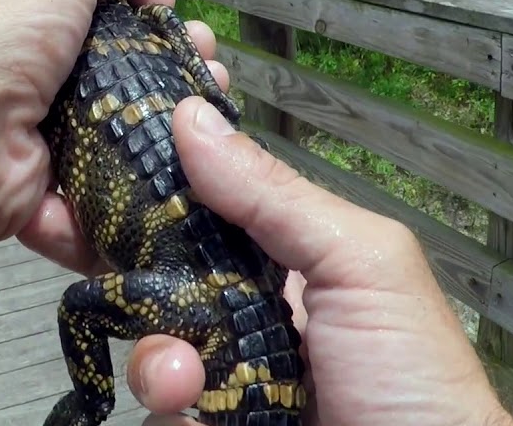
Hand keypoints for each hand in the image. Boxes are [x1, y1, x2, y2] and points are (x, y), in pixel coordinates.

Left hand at [0, 0, 228, 244]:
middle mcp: (6, 49)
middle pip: (101, 36)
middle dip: (158, 34)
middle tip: (195, 40)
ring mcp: (24, 114)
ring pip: (113, 101)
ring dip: (167, 93)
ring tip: (208, 85)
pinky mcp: (44, 170)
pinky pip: (104, 161)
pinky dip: (146, 154)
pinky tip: (187, 141)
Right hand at [115, 98, 512, 425]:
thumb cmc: (412, 374)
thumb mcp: (358, 263)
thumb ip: (272, 195)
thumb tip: (189, 117)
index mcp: (274, 259)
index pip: (192, 213)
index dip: (146, 199)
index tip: (100, 182)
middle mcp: (240, 313)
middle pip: (151, 283)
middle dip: (132, 287)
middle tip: (149, 306)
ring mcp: (224, 380)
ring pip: (148, 356)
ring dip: (158, 367)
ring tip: (194, 387)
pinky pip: (161, 419)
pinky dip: (176, 420)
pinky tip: (211, 423)